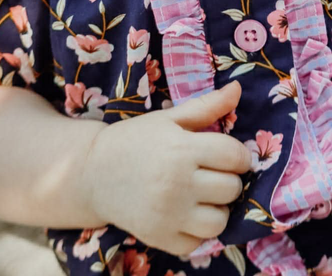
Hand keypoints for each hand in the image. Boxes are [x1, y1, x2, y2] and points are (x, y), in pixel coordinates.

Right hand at [85, 80, 251, 256]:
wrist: (92, 173)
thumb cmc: (135, 140)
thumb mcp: (169, 118)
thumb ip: (207, 106)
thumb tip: (237, 88)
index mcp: (182, 149)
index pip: (235, 156)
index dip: (239, 154)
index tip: (229, 154)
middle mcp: (177, 184)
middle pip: (231, 188)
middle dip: (228, 179)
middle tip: (212, 173)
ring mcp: (168, 215)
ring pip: (220, 221)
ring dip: (217, 208)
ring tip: (203, 196)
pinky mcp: (160, 238)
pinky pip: (197, 243)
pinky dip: (196, 231)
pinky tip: (185, 214)